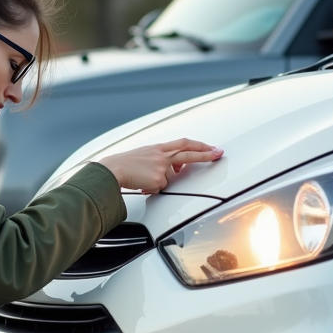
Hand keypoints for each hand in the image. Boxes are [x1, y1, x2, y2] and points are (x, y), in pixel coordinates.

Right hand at [99, 139, 223, 192]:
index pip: (183, 143)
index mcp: (159, 148)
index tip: (211, 146)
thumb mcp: (145, 155)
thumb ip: (162, 159)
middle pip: (188, 153)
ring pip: (170, 178)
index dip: (198, 145)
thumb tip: (176, 170)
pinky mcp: (158, 179)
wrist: (112, 170)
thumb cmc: (125, 164)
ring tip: (143, 178)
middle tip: (219, 153)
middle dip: (206, 154)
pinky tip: (141, 184)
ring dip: (158, 181)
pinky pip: (161, 188)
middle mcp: (162, 155)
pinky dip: (152, 188)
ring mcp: (161, 167)